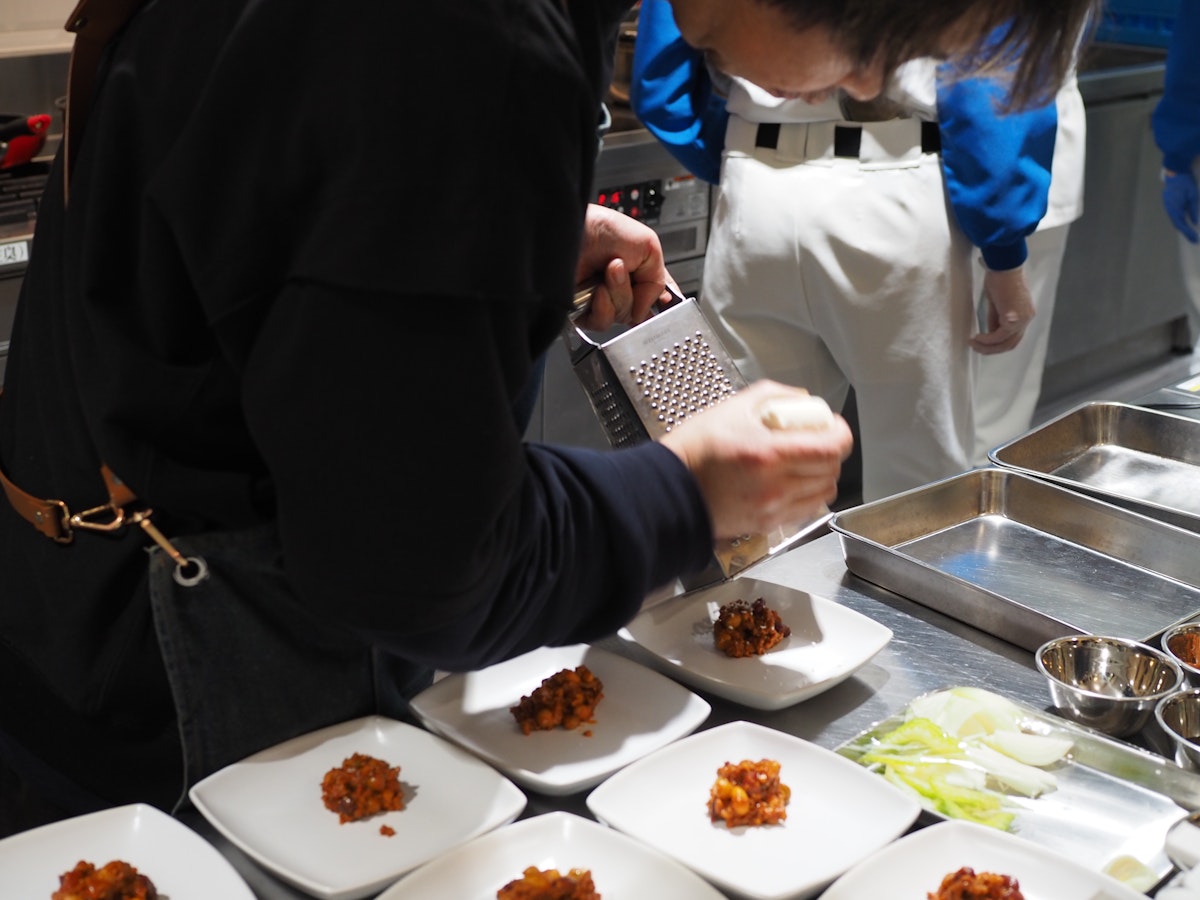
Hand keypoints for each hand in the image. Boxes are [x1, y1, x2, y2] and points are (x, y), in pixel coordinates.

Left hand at [573, 204, 674, 329]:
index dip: (662, 301)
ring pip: (623, 317)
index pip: (658, 293)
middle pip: (641, 310)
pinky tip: (596, 291)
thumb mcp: (648, 245)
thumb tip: (646, 310)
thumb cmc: (599, 228)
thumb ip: (659, 281)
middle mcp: (622, 286)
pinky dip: (602, 308)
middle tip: (619, 268)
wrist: (567, 235)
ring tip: (606, 274)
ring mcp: (603, 299)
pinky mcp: (585, 311)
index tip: (666, 303)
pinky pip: (603, 323)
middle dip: (632, 292)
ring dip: (618, 296)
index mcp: (639, 268)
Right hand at [659, 381, 853, 539]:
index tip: (833, 426)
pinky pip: (805, 510)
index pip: (831, 447)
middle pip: (831, 470)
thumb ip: (775, 396)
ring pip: (823, 492)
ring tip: (805, 463)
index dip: (840, 433)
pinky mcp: (767, 523)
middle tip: (818, 441)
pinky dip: (807, 494)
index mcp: (768, 453)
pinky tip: (791, 482)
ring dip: (822, 475)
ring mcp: (772, 508)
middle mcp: (775, 485)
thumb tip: (802, 400)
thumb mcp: (732, 407)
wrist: (670, 490)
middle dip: (831, 452)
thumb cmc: (694, 451)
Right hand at [970, 265, 1033, 355]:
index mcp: (1025, 313)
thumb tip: (990, 331)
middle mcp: (1026, 318)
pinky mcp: (1013, 318)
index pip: (1013, 336)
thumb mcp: (997, 301)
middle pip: (1010, 344)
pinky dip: (986, 340)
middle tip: (976, 348)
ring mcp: (1021, 319)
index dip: (997, 343)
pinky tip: (976, 338)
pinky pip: (998, 336)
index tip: (982, 342)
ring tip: (973, 344)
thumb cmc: (1001, 277)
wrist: (1005, 265)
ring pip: (1004, 343)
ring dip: (987, 347)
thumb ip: (996, 317)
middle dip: (991, 349)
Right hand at [1163, 169, 1199, 243]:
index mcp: (1174, 207)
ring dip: (1183, 227)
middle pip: (1177, 223)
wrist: (1175, 172)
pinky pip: (1175, 215)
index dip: (1188, 232)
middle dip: (1186, 232)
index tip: (1195, 238)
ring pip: (1175, 220)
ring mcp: (1168, 206)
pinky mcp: (1169, 203)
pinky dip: (1180, 221)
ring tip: (1191, 234)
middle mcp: (1169, 208)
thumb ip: (1193, 209)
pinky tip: (1186, 224)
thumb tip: (1194, 222)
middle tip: (1194, 240)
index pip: (1180, 223)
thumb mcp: (1193, 195)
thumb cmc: (1185, 182)